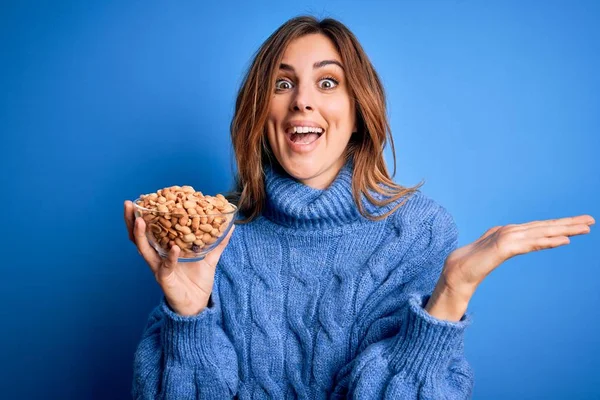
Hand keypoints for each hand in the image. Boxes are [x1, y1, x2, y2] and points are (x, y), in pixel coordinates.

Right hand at [124, 200, 234, 315]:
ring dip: (140, 234)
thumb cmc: (198, 281)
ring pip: (143, 250)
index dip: (143, 215)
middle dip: (131, 220)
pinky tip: (173, 248)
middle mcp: (157, 257)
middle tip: (128, 204)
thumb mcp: (209, 258)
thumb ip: (218, 242)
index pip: (150, 229)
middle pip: (138, 237)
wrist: (198, 305)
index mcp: (164, 249)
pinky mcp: (165, 280)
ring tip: (139, 220)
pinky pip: (165, 266)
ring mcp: (158, 268)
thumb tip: (231, 226)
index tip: (140, 199)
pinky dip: (170, 257)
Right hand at [426, 214, 594, 320]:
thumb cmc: (470, 266)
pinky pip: (531, 244)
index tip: (578, 224)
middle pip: (544, 227)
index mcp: (508, 234)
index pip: (539, 228)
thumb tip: (506, 246)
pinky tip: (564, 241)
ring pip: (542, 232)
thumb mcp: (491, 255)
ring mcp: (506, 238)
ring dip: (565, 229)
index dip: (559, 225)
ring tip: (585, 227)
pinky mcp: (503, 248)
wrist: (455, 274)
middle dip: (568, 223)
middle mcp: (510, 233)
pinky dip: (548, 241)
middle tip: (591, 220)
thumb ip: (501, 247)